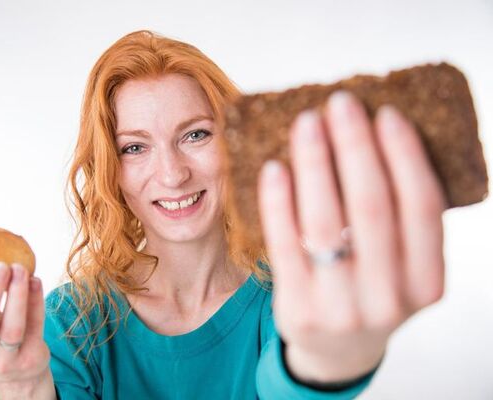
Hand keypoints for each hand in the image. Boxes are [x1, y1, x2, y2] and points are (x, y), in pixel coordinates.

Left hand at [257, 91, 445, 382]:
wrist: (337, 352)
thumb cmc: (370, 290)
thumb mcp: (400, 266)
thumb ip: (397, 221)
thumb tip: (370, 137)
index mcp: (427, 282)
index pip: (422, 207)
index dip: (404, 156)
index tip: (385, 113)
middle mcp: (390, 297)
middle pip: (372, 206)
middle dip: (355, 146)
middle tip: (339, 103)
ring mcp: (342, 307)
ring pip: (325, 221)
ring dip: (314, 164)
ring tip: (305, 123)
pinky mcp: (298, 307)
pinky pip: (285, 245)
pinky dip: (278, 201)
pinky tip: (274, 167)